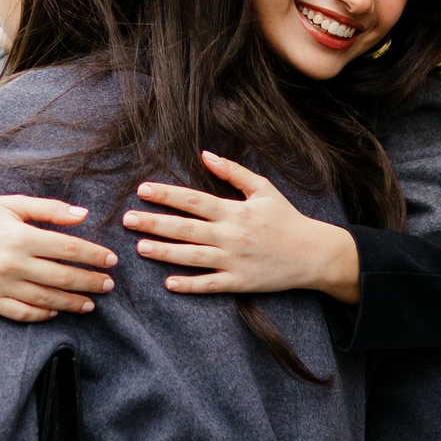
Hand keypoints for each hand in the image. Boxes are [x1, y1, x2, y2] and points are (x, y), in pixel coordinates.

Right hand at [0, 197, 115, 322]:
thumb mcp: (11, 204)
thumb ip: (49, 210)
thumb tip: (83, 214)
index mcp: (19, 236)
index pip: (68, 249)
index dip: (93, 256)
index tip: (111, 261)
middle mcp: (11, 264)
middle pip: (62, 277)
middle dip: (90, 282)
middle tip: (108, 284)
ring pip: (46, 299)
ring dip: (73, 302)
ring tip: (91, 303)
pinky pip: (22, 313)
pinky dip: (43, 315)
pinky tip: (57, 311)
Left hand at [123, 151, 360, 302]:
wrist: (314, 254)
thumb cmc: (286, 218)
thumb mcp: (264, 189)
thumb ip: (233, 172)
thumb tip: (204, 155)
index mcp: (234, 210)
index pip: (193, 200)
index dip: (166, 195)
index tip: (142, 190)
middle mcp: (231, 235)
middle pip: (185, 228)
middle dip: (154, 223)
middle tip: (127, 220)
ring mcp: (234, 260)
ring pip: (192, 257)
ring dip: (165, 252)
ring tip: (140, 247)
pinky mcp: (240, 282)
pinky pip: (210, 284)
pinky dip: (190, 285)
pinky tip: (168, 283)